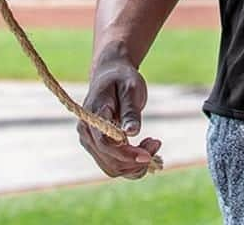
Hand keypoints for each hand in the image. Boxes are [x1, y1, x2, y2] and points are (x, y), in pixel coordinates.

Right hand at [77, 44, 161, 179]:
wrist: (111, 75)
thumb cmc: (122, 78)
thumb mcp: (130, 88)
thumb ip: (130, 111)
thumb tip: (132, 132)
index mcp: (92, 115)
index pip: (106, 144)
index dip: (127, 154)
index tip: (148, 154)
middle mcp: (86, 133)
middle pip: (110, 161)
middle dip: (136, 161)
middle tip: (157, 143)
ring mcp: (90, 142)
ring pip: (113, 169)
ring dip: (135, 165)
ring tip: (153, 144)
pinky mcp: (98, 148)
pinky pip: (114, 166)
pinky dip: (131, 164)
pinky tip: (144, 148)